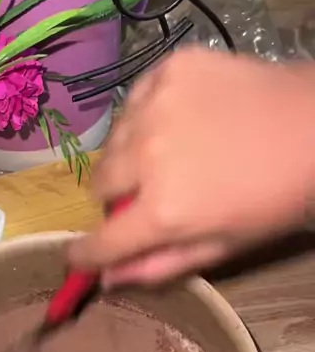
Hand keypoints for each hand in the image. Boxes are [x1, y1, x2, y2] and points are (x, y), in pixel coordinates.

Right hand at [70, 49, 314, 283]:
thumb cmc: (275, 197)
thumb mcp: (223, 245)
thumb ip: (159, 265)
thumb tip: (107, 280)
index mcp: (163, 212)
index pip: (98, 244)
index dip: (82, 256)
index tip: (76, 257)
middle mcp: (146, 157)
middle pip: (98, 186)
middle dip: (115, 198)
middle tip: (146, 196)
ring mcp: (154, 107)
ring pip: (113, 142)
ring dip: (128, 156)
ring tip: (166, 154)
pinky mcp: (167, 71)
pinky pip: (133, 102)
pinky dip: (145, 117)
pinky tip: (177, 120)